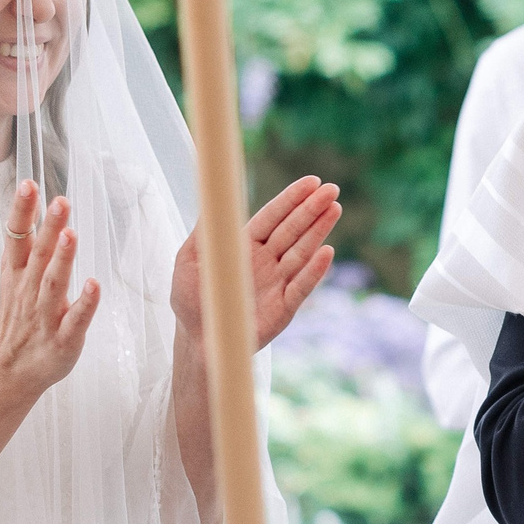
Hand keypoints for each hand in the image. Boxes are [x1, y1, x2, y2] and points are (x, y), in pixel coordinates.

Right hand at [0, 180, 100, 393]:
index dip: (22, 212)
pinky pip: (76, 320)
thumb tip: (34, 199)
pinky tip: (95, 285)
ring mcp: (46, 317)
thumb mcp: (13, 278)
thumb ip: (26, 243)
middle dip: (49, 227)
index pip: (17, 238)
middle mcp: (29, 292)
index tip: (28, 184)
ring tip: (70, 234)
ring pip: (54, 285)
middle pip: (39, 256)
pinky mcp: (64, 340)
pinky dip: (85, 303)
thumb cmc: (19, 318)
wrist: (10, 372)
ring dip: (63, 260)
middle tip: (60, 201)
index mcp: (16, 275)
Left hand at [171, 177, 341, 350]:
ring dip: (318, 231)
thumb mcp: (188, 260)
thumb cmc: (191, 299)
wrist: (198, 341)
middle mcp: (266, 259)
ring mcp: (277, 282)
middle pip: (292, 229)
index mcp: (244, 244)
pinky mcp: (285, 308)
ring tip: (335, 209)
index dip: (291, 199)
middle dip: (311, 209)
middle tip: (332, 190)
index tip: (311, 182)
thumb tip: (212, 199)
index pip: (272, 216)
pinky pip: (301, 286)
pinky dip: (314, 271)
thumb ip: (204, 232)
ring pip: (301, 252)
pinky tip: (327, 252)